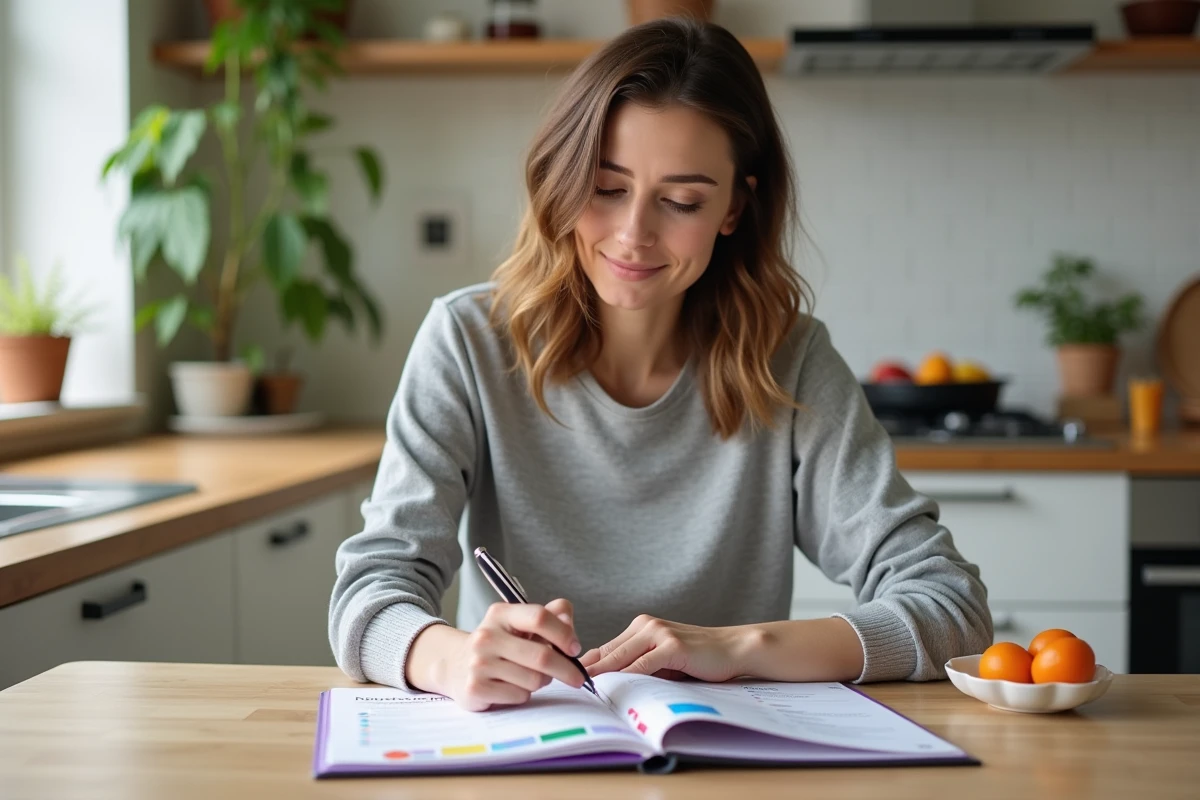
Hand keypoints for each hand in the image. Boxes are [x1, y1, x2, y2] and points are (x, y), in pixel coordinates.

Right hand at [436, 599, 586, 710]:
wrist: (455, 664)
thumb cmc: (500, 644)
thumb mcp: (520, 624)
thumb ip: (550, 616)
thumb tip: (567, 618)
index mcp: (500, 614)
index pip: (539, 617)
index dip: (564, 633)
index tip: (575, 648)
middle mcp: (486, 636)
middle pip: (542, 656)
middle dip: (566, 669)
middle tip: (577, 677)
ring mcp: (478, 663)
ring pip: (534, 680)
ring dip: (541, 682)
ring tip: (529, 676)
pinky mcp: (475, 688)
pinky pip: (519, 696)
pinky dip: (524, 694)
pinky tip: (511, 686)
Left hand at [579, 615, 750, 681]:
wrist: (733, 648)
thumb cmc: (699, 658)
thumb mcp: (664, 661)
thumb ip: (640, 665)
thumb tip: (609, 680)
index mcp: (642, 627)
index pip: (606, 649)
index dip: (587, 666)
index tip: (568, 681)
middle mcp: (646, 626)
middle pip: (608, 652)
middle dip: (587, 672)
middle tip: (565, 687)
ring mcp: (659, 633)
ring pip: (620, 657)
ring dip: (600, 675)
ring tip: (581, 691)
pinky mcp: (672, 646)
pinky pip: (641, 665)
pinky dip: (624, 677)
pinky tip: (612, 688)